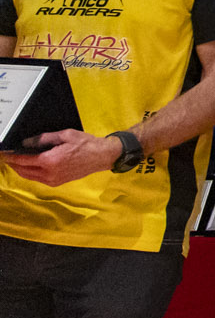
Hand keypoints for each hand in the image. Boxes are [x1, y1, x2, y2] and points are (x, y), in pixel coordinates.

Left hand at [3, 130, 121, 185]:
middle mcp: (50, 173)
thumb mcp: (65, 135)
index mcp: (50, 161)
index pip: (23, 160)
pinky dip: (29, 172)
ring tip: (14, 161)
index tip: (4, 153)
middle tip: (6, 156)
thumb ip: (43, 138)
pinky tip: (29, 166)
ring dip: (20, 169)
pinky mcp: (57, 182)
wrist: (101, 156)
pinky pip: (37, 179)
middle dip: (13, 164)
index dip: (11, 157)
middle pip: (23, 170)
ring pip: (28, 176)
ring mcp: (53, 180)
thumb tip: (26, 142)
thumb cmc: (86, 144)